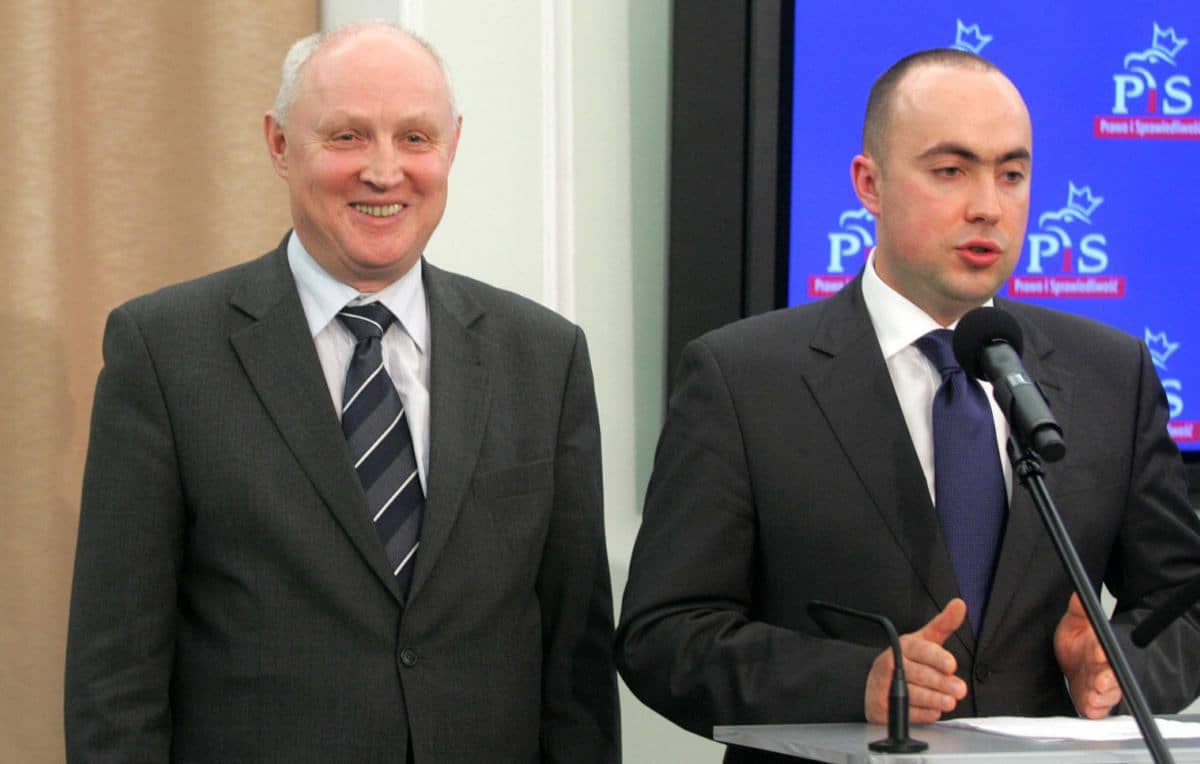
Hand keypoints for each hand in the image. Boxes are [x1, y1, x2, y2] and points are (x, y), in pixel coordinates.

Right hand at [865, 598, 967, 723]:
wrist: (874, 681)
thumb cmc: (907, 660)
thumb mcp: (924, 640)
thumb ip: (944, 624)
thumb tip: (960, 604)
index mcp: (904, 645)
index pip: (922, 650)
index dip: (937, 658)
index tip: (951, 665)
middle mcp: (891, 663)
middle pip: (919, 674)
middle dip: (942, 683)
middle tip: (959, 690)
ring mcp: (883, 685)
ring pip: (913, 694)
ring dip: (934, 699)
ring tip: (949, 702)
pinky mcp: (880, 706)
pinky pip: (905, 712)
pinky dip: (922, 713)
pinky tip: (932, 710)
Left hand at [1054, 593, 1121, 717]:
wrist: (1073, 663)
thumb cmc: (1079, 644)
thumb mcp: (1076, 622)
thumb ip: (1079, 608)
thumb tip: (1079, 591)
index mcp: (1101, 648)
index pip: (1107, 648)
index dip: (1102, 649)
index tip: (1097, 650)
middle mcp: (1104, 668)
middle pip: (1111, 675)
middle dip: (1107, 677)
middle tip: (1100, 679)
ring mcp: (1100, 686)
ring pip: (1108, 693)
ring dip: (1103, 694)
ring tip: (1096, 692)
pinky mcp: (1094, 702)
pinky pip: (1098, 709)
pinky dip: (1096, 709)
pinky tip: (1091, 706)